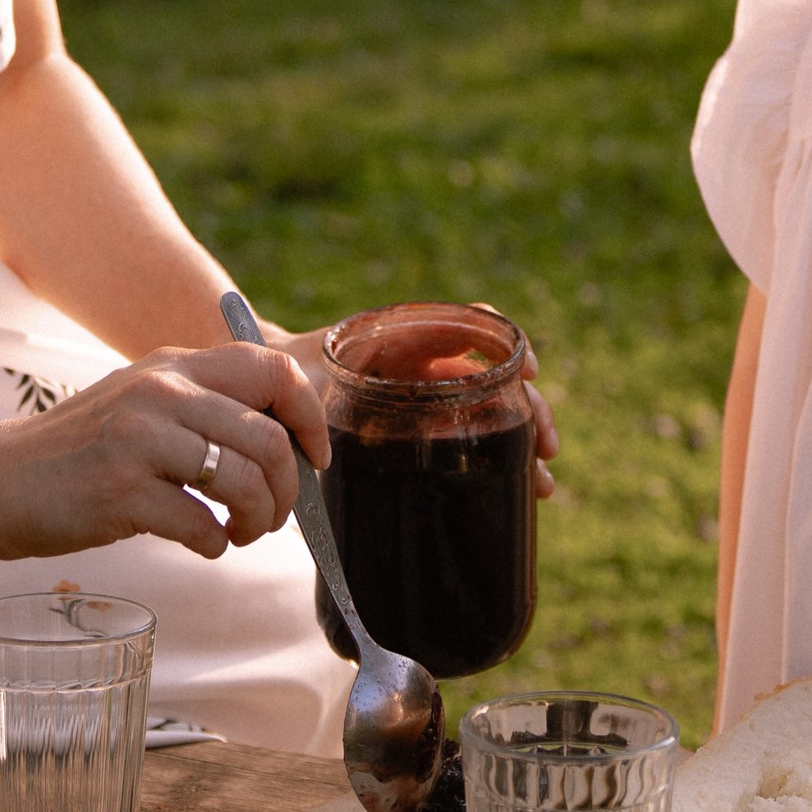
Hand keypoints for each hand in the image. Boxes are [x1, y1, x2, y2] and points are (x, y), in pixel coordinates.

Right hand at [0, 341, 331, 562]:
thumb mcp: (138, 403)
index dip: (310, 417)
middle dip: (289, 490)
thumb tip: (283, 440)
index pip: (273, 371)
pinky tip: (200, 544)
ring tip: (238, 534)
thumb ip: (199, 405)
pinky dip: (214, 545)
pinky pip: (203, 525)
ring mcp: (139, 439)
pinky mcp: (120, 491)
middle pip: (270, 437)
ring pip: (245, 482)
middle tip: (272, 517)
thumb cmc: (74, 453)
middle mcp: (160, 392)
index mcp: (172, 366)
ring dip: (259, 522)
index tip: (314, 458)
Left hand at [262, 311, 560, 499]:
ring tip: (542, 484)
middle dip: (527, 409)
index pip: (465, 324)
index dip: (503, 344)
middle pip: (492, 377)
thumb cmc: (283, 377)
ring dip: (521, 442)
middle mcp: (422, 363)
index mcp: (400, 338)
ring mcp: (426, 395)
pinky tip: (520, 487)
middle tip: (547, 446)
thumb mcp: (303, 386)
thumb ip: (322, 406)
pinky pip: (469, 436)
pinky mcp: (423, 426)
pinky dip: (497, 457)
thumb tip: (351, 429)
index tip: (527, 371)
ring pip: (489, 412)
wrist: (264, 387)